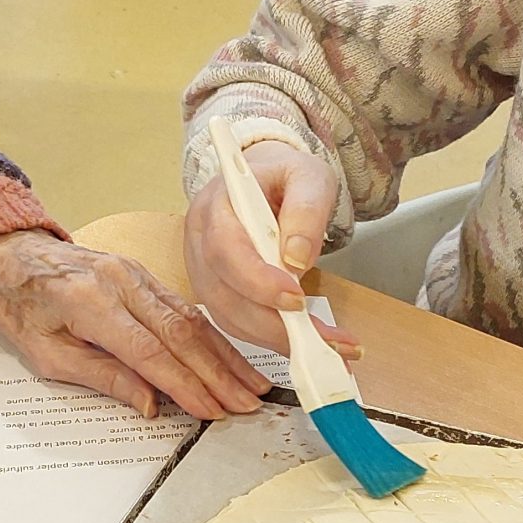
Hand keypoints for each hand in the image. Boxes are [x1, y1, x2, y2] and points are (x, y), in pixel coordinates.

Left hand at [0, 231, 266, 421]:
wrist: (10, 253)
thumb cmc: (20, 305)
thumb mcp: (45, 353)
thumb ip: (101, 376)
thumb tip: (149, 404)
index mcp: (89, 303)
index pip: (149, 351)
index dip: (184, 385)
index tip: (211, 411)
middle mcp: (120, 282)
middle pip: (181, 333)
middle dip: (218, 374)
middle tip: (246, 404)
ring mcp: (136, 273)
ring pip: (191, 318)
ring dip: (224, 355)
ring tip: (251, 386)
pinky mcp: (144, 273)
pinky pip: (184, 306)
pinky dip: (211, 336)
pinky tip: (230, 358)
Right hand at [183, 138, 362, 357]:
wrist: (268, 179)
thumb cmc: (286, 177)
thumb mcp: (308, 177)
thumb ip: (305, 211)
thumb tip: (296, 259)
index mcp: (217, 203)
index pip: (224, 246)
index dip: (256, 279)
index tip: (295, 298)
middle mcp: (200, 239)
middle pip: (223, 291)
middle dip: (272, 322)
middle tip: (319, 337)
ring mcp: (202, 268)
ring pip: (227, 316)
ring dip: (275, 338)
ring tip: (322, 345)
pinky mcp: (215, 290)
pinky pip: (235, 323)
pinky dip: (270, 338)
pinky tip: (303, 341)